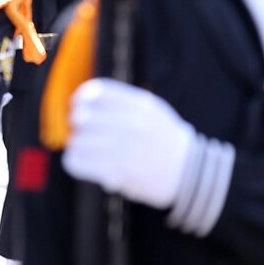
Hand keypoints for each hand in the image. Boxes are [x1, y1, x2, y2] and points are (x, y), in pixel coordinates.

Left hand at [65, 78, 195, 209]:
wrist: (188, 172)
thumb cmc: (164, 139)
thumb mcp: (153, 111)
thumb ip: (124, 102)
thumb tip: (84, 99)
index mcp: (141, 105)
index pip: (98, 92)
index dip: (81, 97)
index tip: (77, 105)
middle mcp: (133, 124)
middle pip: (83, 116)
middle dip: (77, 124)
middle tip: (82, 131)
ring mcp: (125, 149)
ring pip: (78, 141)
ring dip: (77, 145)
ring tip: (86, 150)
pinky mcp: (118, 172)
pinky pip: (78, 162)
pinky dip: (75, 162)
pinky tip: (84, 163)